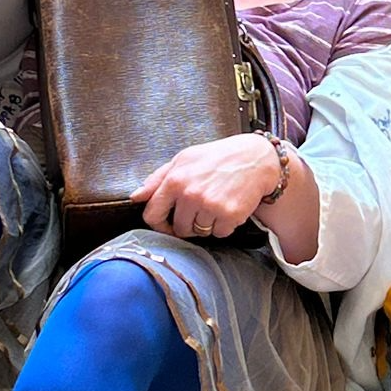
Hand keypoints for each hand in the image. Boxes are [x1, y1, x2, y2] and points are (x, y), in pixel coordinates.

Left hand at [134, 135, 280, 238]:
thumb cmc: (218, 157)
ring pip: (199, 232)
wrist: (255, 158)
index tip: (167, 224)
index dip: (158, 224)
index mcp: (174, 180)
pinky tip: (228, 208)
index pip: (152, 215)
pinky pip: (220, 233)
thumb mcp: (183, 159)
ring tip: (216, 204)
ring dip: (207, 224)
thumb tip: (136, 196)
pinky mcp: (229, 215)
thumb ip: (157, 179)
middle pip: (179, 228)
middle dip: (188, 222)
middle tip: (201, 207)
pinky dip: (225, 225)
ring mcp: (210, 206)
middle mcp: (190, 194)